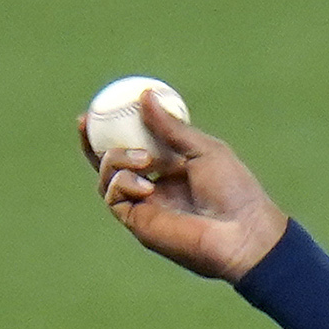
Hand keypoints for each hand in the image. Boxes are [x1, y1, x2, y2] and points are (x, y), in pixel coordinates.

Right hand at [86, 89, 287, 282]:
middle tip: (86, 122)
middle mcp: (153, 187)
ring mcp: (144, 206)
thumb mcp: (203, 149)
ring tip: (143, 159)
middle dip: (92, 143)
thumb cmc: (234, 191)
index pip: (134, 144)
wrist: (242, 232)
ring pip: (107, 178)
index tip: (97, 108)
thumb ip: (171, 127)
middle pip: (110, 163)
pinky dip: (122, 183)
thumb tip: (144, 96)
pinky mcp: (139, 224)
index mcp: (170, 168)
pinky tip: (145, 184)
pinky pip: (114, 197)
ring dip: (115, 160)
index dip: (112, 128)